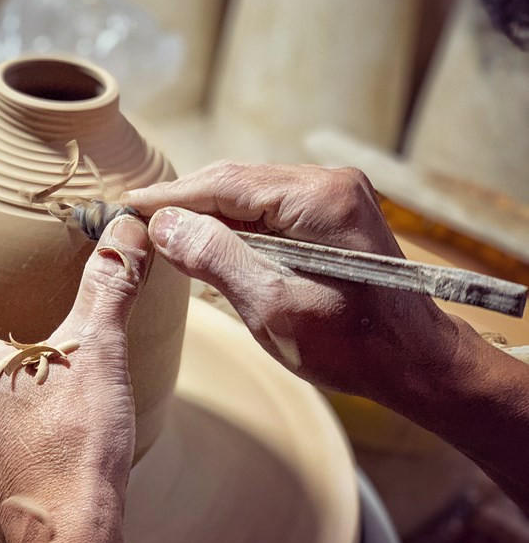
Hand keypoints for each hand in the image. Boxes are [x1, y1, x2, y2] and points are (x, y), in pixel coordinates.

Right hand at [123, 161, 528, 513]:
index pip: (223, 183)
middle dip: (185, 203)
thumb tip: (163, 223)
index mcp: (317, 198)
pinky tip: (207, 241)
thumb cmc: (349, 344)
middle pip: (235, 181)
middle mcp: (327, 182)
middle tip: (137, 221)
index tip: (127, 205)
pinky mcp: (331, 213)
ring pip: (249, 194)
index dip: (170, 196)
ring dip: (207, 214)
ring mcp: (333, 194)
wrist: (413, 361)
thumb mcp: (271, 304)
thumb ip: (215, 256)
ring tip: (162, 231)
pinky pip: (268, 209)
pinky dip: (233, 225)